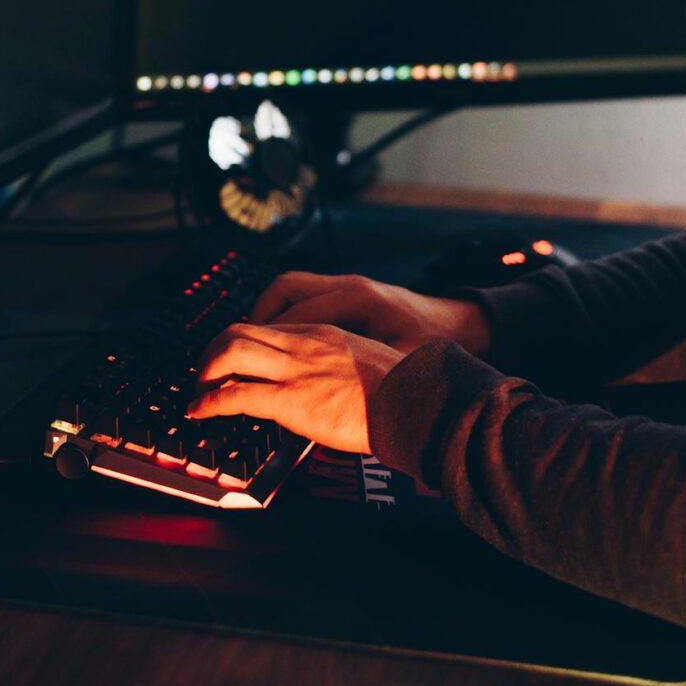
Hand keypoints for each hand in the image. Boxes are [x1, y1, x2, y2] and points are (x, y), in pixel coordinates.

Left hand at [189, 322, 403, 453]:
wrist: (413, 403)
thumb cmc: (400, 393)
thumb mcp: (366, 364)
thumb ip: (340, 366)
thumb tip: (328, 386)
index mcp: (323, 333)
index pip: (267, 327)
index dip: (241, 344)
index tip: (232, 363)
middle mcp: (304, 344)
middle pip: (238, 331)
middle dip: (213, 352)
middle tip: (206, 375)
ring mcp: (295, 369)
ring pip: (230, 352)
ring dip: (206, 372)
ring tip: (200, 392)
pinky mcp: (290, 399)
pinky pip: (236, 395)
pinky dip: (209, 402)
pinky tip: (200, 412)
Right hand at [250, 272, 491, 356]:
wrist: (457, 325)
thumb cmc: (431, 348)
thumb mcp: (399, 368)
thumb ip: (359, 379)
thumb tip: (321, 399)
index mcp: (360, 303)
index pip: (298, 317)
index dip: (267, 344)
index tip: (242, 373)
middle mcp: (348, 288)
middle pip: (284, 292)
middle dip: (252, 325)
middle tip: (228, 359)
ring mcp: (345, 286)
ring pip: (287, 289)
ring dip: (263, 316)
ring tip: (245, 349)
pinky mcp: (346, 292)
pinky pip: (301, 294)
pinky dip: (281, 314)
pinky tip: (274, 342)